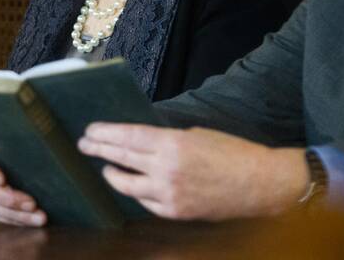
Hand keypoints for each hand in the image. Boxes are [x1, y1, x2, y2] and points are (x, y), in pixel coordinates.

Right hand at [0, 134, 46, 225]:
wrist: (2, 145)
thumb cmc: (9, 136)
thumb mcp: (9, 133)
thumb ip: (14, 136)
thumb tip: (37, 139)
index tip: (2, 180)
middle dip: (8, 199)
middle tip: (32, 203)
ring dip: (15, 214)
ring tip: (38, 217)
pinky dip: (12, 218)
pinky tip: (30, 220)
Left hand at [77, 123, 307, 219]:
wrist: (259, 183)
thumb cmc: (230, 152)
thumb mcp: (194, 134)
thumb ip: (165, 139)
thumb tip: (139, 139)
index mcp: (171, 143)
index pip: (127, 136)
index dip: (105, 133)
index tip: (90, 130)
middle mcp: (166, 169)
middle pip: (122, 157)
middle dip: (99, 150)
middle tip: (84, 145)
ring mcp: (169, 194)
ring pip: (127, 185)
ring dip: (113, 174)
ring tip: (105, 168)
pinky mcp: (176, 212)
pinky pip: (146, 202)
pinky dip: (137, 192)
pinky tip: (131, 186)